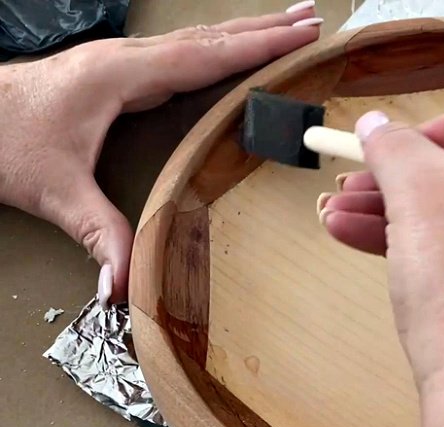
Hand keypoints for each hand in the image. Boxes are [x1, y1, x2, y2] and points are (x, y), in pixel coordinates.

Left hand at [0, 5, 320, 304]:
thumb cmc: (4, 141)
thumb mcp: (54, 191)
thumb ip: (98, 233)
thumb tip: (127, 283)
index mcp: (121, 74)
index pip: (206, 57)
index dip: (259, 48)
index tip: (302, 37)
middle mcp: (127, 58)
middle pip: (210, 38)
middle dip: (264, 28)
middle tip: (311, 20)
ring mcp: (122, 61)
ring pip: (197, 40)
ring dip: (244, 32)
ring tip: (284, 26)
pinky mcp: (118, 72)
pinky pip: (182, 54)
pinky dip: (218, 48)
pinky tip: (230, 54)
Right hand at [320, 82, 443, 426]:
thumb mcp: (421, 191)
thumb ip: (394, 145)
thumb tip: (375, 122)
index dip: (442, 120)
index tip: (398, 151)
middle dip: (400, 172)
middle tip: (350, 181)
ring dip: (394, 208)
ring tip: (332, 213)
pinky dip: (416, 239)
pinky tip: (351, 237)